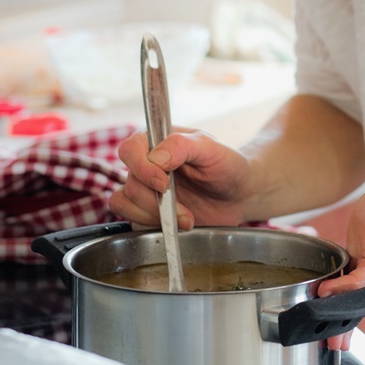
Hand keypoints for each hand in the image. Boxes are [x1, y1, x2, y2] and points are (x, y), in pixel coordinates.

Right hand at [108, 127, 256, 229]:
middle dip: (158, 201)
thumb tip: (155, 158)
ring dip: (156, 215)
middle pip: (130, 183)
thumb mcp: (212, 148)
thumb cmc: (227, 165)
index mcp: (157, 141)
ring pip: (126, 203)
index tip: (164, 184)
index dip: (142, 169)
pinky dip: (153, 224)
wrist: (239, 194)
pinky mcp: (147, 209)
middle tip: (186, 209)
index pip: (130, 150)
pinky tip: (177, 224)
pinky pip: (131, 218)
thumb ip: (182, 145)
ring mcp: (145, 187)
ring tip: (186, 218)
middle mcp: (146, 163)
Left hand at [319, 177, 364, 297]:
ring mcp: (361, 269)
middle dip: (333, 293)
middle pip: (348, 290)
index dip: (340, 288)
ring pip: (343, 285)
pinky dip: (331, 278)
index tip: (323, 288)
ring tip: (311, 288)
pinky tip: (318, 278)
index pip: (357, 285)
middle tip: (312, 291)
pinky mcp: (353, 263)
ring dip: (330, 288)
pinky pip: (340, 274)